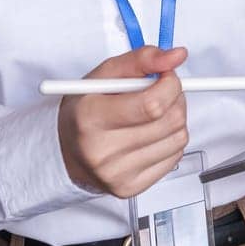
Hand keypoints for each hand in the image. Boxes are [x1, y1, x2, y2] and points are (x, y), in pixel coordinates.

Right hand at [56, 45, 188, 197]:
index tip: (166, 76)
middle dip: (175, 99)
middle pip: (170, 121)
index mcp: (90, 117)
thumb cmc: (87, 108)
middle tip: (162, 92)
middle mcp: (101, 151)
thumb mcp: (105, 74)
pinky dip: (170, 141)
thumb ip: (142, 59)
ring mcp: (116, 174)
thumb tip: (177, 56)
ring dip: (175, 119)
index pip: (152, 104)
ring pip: (178, 138)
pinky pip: (175, 158)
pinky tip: (151, 134)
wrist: (66, 150)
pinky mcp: (130, 189)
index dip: (170, 85)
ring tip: (154, 114)